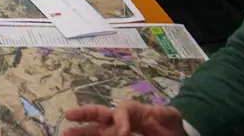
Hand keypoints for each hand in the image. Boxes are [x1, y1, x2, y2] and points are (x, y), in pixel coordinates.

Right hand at [64, 102, 184, 135]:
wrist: (177, 133)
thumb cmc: (171, 123)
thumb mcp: (169, 116)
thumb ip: (159, 115)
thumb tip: (130, 127)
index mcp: (133, 111)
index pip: (122, 111)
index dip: (121, 121)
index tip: (125, 134)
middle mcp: (121, 121)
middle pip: (100, 115)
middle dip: (84, 116)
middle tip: (68, 116)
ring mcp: (118, 131)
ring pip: (97, 130)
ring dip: (82, 132)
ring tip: (66, 133)